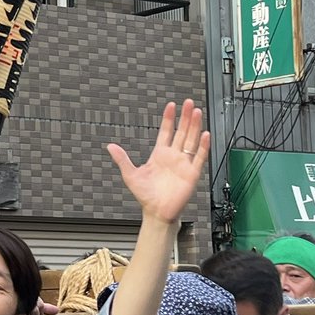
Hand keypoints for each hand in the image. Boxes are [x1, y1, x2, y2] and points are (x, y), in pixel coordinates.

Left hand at [107, 100, 209, 224]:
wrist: (157, 212)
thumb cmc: (145, 195)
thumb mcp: (130, 175)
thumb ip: (122, 159)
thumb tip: (110, 146)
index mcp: (159, 154)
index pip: (166, 131)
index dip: (169, 119)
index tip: (171, 106)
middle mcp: (173, 156)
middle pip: (181, 132)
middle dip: (184, 117)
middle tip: (188, 102)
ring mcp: (183, 164)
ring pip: (191, 140)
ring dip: (194, 126)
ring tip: (196, 112)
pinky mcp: (192, 173)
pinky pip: (199, 157)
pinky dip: (203, 146)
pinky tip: (204, 134)